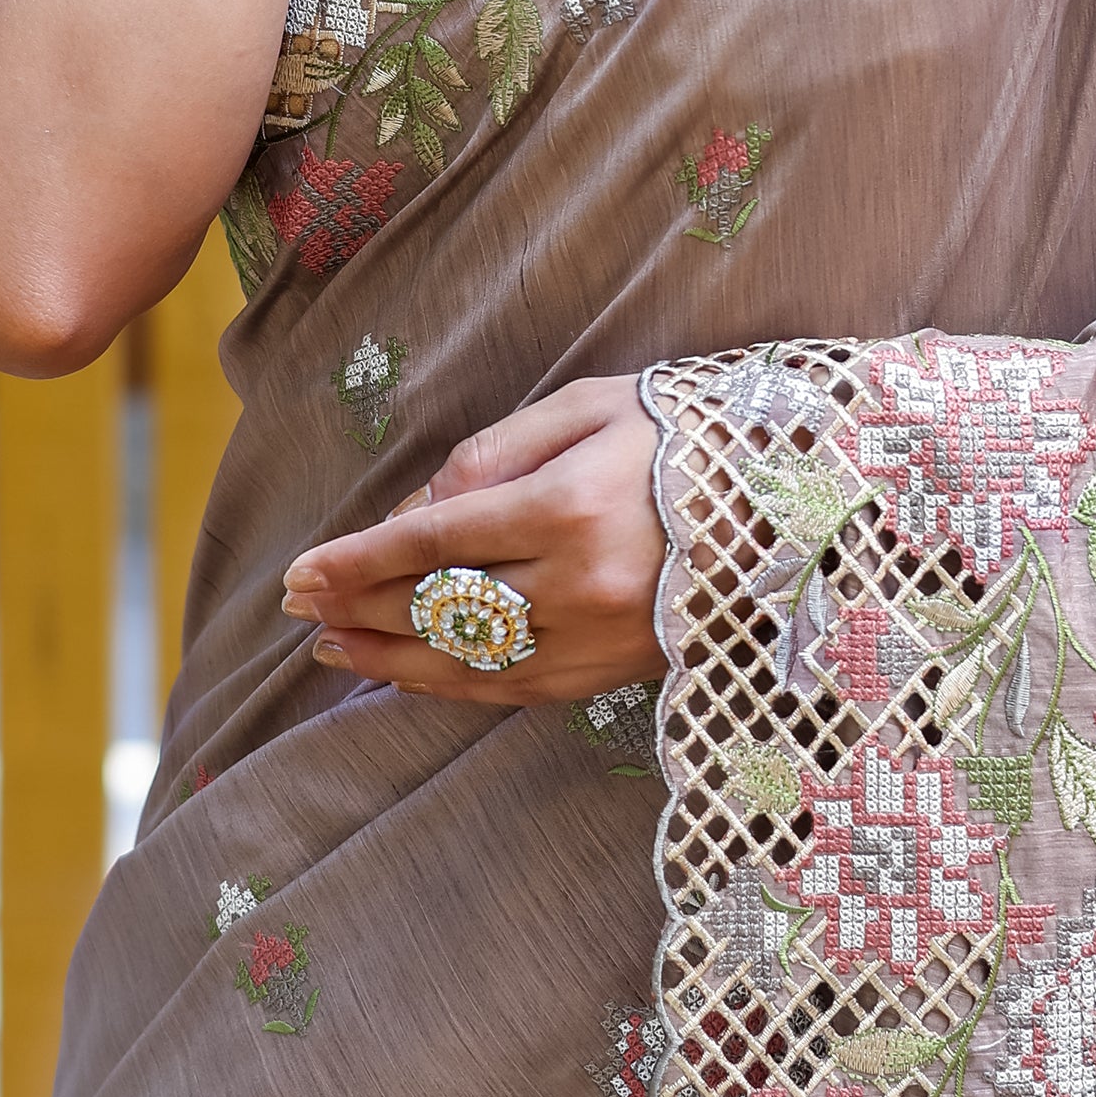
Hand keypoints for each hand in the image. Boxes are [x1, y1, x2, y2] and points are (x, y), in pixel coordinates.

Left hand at [281, 377, 666, 705]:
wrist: (798, 502)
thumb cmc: (685, 436)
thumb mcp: (590, 407)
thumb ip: (494, 454)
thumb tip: (419, 510)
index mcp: (564, 507)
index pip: (430, 542)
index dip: (356, 562)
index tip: (301, 573)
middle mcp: (575, 584)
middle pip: (437, 606)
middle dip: (358, 607)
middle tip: (298, 605)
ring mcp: (596, 639)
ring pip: (467, 660)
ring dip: (389, 657)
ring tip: (331, 647)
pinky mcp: (614, 673)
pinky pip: (514, 689)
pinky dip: (451, 685)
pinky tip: (407, 673)